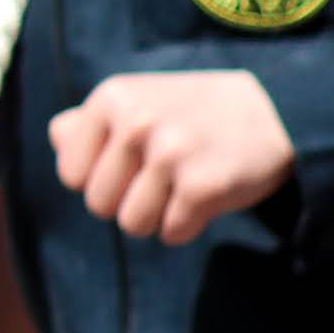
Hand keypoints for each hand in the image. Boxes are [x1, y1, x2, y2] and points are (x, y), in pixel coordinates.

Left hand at [50, 69, 295, 243]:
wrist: (276, 110)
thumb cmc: (195, 112)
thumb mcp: (138, 98)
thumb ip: (90, 120)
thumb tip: (57, 139)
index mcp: (110, 99)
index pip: (70, 174)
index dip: (98, 181)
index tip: (129, 168)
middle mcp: (135, 122)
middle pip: (99, 205)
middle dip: (127, 203)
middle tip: (160, 181)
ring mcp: (169, 154)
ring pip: (132, 224)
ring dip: (157, 218)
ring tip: (180, 190)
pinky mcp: (202, 185)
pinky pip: (171, 233)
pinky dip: (187, 226)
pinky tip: (205, 199)